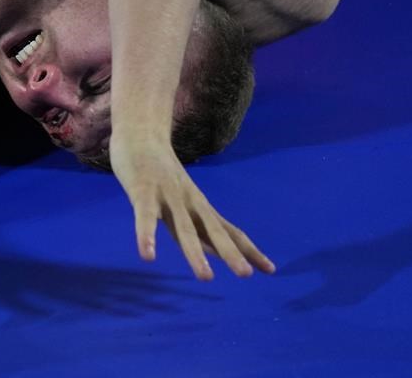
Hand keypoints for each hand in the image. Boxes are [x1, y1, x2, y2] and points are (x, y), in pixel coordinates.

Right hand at [109, 137, 275, 279]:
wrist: (141, 133)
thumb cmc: (160, 170)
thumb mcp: (183, 198)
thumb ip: (195, 225)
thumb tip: (213, 252)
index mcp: (199, 205)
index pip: (228, 230)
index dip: (248, 249)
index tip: (271, 270)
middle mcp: (189, 201)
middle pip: (212, 230)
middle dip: (230, 253)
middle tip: (246, 275)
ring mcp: (167, 196)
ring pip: (183, 228)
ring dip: (195, 253)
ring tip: (206, 277)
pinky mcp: (142, 191)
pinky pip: (145, 216)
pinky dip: (147, 235)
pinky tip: (148, 255)